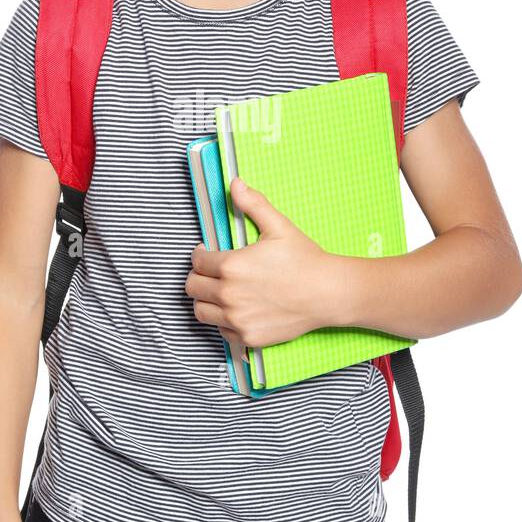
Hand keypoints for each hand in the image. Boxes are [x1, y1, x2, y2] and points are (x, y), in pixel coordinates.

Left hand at [185, 176, 338, 347]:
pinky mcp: (248, 337)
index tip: (206, 254)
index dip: (200, 255)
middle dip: (199, 277)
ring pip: (201, 312)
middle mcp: (229, 295)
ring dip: (207, 301)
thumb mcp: (279, 227)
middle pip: (193, 287)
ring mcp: (237, 319)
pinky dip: (224, 322)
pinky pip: (221, 332)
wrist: (328, 293)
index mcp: (231, 266)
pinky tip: (237, 310)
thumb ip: (253, 205)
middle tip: (212, 273)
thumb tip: (235, 184)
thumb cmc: (305, 260)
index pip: (197, 262)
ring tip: (220, 292)